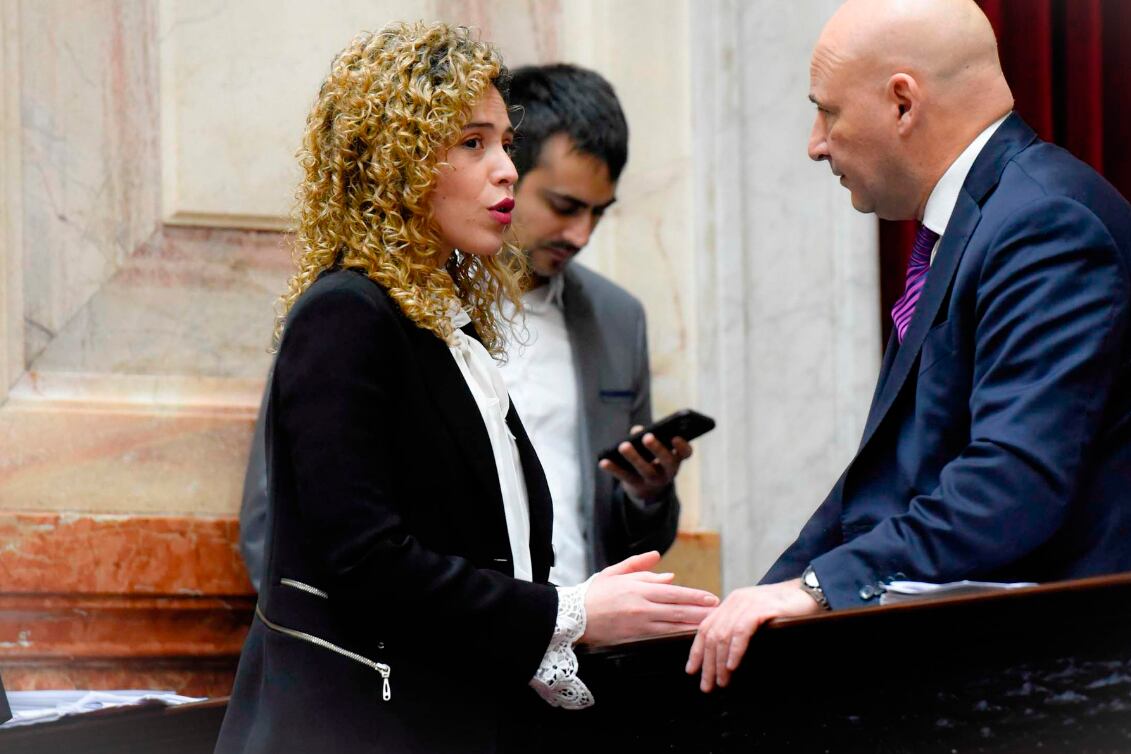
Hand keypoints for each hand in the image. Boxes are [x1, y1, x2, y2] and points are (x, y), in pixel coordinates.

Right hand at [581, 551, 718, 646]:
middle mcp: (642, 605)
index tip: (712, 598)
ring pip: (674, 624)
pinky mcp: (635, 637)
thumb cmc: (593, 593)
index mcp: (638, 587)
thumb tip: (667, 571)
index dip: (695, 596)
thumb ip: (640, 567)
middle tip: (720, 613)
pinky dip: (678, 635)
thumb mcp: (615, 573)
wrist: (572, 616)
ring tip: (712, 624)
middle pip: (678, 609)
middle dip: (701, 611)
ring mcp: (639, 623)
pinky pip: (662, 635)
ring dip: (695, 624)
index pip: (674, 592)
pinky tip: (690, 636)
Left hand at [598, 425, 692, 501]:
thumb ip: (647, 436)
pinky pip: (625, 477)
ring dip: (634, 458)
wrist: (647, 488)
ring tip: (623, 446)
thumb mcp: (654, 448)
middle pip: (666, 462)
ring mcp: (653, 481)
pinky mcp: (636, 486)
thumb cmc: (652, 458)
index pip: (686, 453)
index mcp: (676, 458)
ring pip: (645, 471)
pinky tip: (603, 461)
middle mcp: (668, 472)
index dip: (683, 446)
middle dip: (657, 449)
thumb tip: (636, 431)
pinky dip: (613, 469)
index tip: (675, 436)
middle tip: (647, 437)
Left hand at [685, 579, 821, 691]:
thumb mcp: (754, 616)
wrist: (808, 593)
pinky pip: (742, 632)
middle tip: (707, 685)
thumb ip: (738, 627)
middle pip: (712, 635)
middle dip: (707, 663)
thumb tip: (723, 655)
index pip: (704, 628)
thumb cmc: (784, 609)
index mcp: (730, 603)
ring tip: (721, 681)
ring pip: (724, 636)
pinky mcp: (761, 609)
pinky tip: (732, 665)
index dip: (696, 651)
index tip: (691, 671)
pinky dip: (735, 650)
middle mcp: (735, 601)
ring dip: (720, 662)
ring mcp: (747, 604)